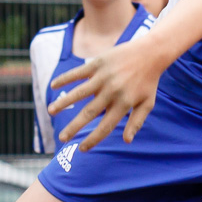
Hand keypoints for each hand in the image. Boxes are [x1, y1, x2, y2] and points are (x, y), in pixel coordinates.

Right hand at [49, 34, 170, 150]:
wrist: (151, 53)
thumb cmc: (149, 81)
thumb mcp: (147, 103)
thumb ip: (137, 122)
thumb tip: (127, 141)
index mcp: (124, 104)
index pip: (105, 127)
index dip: (93, 139)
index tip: (81, 149)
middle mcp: (112, 92)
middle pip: (88, 113)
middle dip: (74, 127)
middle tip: (62, 138)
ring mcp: (103, 77)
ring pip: (79, 92)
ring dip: (63, 102)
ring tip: (50, 111)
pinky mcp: (98, 63)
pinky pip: (78, 73)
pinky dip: (65, 79)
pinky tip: (53, 85)